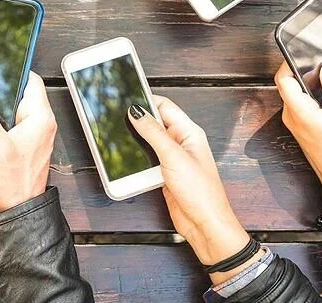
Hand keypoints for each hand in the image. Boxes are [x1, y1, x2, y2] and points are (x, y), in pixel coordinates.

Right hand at [0, 72, 56, 212]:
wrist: (18, 207)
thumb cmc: (14, 180)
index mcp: (40, 117)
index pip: (33, 81)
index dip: (17, 71)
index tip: (0, 65)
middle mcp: (43, 122)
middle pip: (25, 92)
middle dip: (6, 86)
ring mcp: (36, 132)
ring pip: (19, 106)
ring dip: (3, 103)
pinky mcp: (28, 142)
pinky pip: (16, 120)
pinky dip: (3, 116)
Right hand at [127, 97, 251, 280]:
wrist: (204, 225)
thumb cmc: (200, 192)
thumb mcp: (173, 156)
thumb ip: (153, 132)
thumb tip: (136, 111)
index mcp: (189, 132)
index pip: (164, 106)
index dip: (145, 100)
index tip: (125, 98)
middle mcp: (181, 142)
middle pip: (154, 122)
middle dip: (137, 120)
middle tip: (116, 118)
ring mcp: (173, 158)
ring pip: (148, 141)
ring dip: (136, 141)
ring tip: (119, 138)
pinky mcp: (164, 173)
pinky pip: (147, 159)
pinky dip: (137, 158)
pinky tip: (128, 159)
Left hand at [275, 63, 321, 242]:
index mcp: (299, 113)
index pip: (282, 79)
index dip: (289, 63)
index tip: (303, 54)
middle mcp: (291, 117)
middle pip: (287, 85)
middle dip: (300, 71)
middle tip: (320, 63)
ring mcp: (294, 123)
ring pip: (293, 94)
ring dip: (306, 83)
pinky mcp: (300, 127)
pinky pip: (298, 103)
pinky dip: (309, 94)